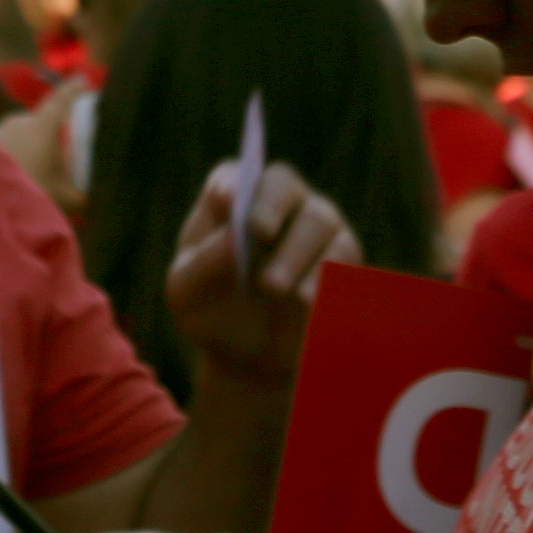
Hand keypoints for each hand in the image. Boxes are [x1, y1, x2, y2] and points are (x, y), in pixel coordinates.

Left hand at [164, 163, 350, 391]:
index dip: (232, 184)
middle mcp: (276, 201)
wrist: (248, 354)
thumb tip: (233, 239)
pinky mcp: (342, 257)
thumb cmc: (210, 310)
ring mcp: (314, 225)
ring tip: (272, 287)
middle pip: (282, 184)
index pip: (231, 177)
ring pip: (318, 219)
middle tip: (258, 232)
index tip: (227, 202)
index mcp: (228, 201)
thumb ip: (204, 264)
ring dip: (294, 252)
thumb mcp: (188, 294)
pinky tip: (307, 300)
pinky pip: (344, 255)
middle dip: (270, 206)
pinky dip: (325, 274)